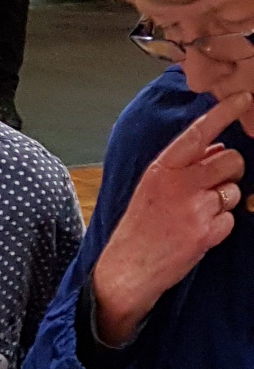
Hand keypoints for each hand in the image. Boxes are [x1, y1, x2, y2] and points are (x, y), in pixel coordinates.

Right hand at [91, 91, 250, 344]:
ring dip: (224, 202)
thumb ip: (183, 166)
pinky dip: (220, 227)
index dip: (225, 113)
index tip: (245, 98)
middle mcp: (179, 184)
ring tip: (197, 216)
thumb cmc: (139, 228)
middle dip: (231, 171)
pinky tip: (197, 234)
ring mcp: (194, 208)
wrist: (126, 270)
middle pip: (231, 160)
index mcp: (162, 168)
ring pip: (234, 190)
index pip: (200, 132)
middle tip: (215, 186)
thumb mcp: (151, 187)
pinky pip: (231, 219)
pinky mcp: (206, 233)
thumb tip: (218, 148)